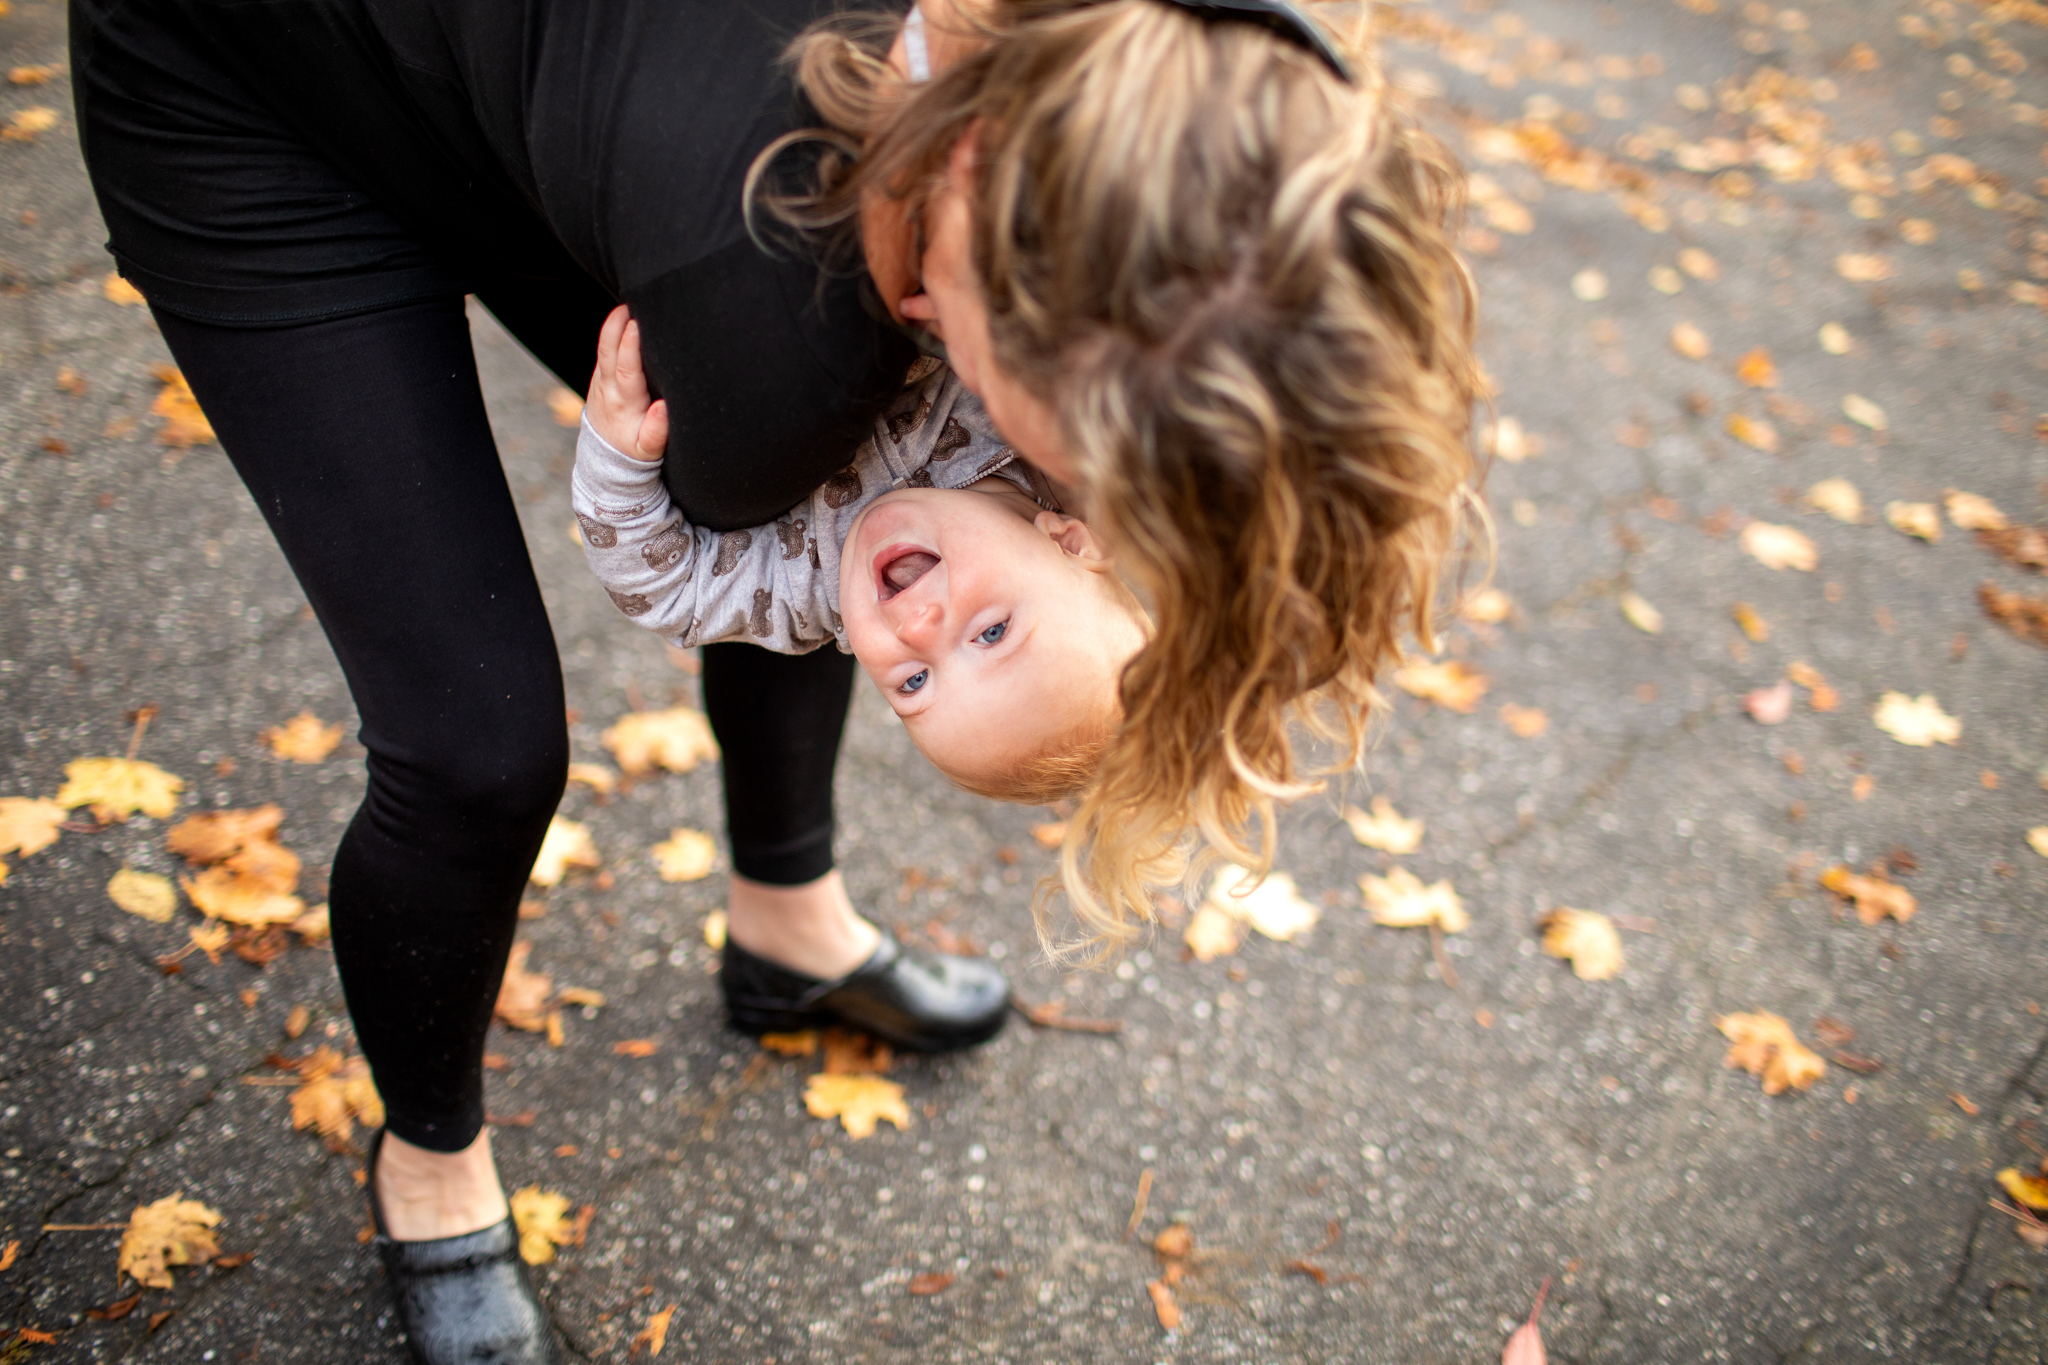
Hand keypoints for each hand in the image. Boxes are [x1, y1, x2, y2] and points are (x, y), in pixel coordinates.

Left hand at [585, 304, 668, 462]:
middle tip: (628, 301)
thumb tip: (664, 407)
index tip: (636, 323)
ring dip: (613, 324)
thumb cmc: (635, 450)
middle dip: (615, 324)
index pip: (625, 369)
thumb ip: (657, 432)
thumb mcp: (649, 450)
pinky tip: (627, 317)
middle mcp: (607, 389)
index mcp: (623, 404)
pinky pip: (606, 351)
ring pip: (604, 348)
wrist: (607, 456)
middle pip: (607, 351)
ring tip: (629, 302)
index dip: (629, 345)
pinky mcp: (600, 377)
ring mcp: (600, 381)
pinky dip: (614, 333)